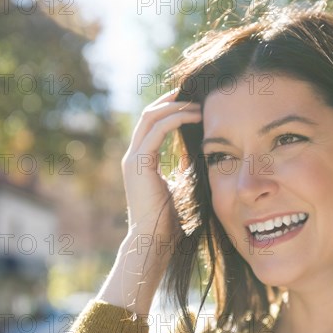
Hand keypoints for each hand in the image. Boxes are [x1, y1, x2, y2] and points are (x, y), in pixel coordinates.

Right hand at [121, 89, 201, 236]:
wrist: (154, 240)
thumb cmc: (168, 219)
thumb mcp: (179, 186)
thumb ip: (183, 168)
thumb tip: (199, 153)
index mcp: (141, 160)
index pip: (152, 124)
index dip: (170, 109)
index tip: (193, 102)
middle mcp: (133, 155)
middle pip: (149, 115)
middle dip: (171, 100)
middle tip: (194, 92)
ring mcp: (133, 158)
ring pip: (151, 117)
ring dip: (175, 107)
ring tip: (198, 104)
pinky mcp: (139, 163)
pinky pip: (157, 131)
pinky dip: (176, 119)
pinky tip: (195, 117)